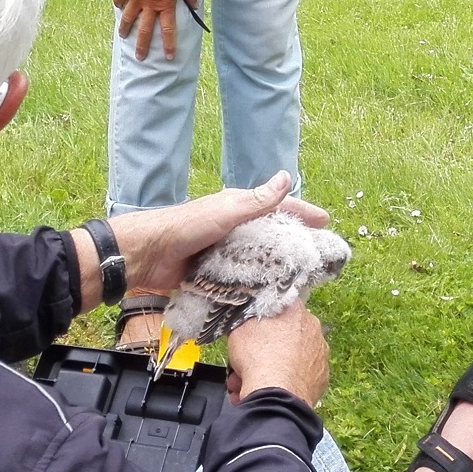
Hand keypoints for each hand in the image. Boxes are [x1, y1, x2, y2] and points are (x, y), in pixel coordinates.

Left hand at [71, 171, 331, 306]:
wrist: (147, 255)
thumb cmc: (186, 227)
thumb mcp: (226, 211)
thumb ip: (257, 200)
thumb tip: (287, 176)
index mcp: (238, 208)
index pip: (278, 207)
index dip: (302, 213)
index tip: (325, 222)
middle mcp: (234, 228)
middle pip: (271, 234)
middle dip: (294, 242)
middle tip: (319, 255)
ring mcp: (225, 252)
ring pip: (258, 258)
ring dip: (277, 266)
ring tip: (302, 279)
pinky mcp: (215, 273)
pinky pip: (242, 278)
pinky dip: (256, 284)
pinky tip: (271, 294)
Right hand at [114, 0, 199, 58]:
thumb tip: (195, 6)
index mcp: (165, 5)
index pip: (168, 30)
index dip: (169, 44)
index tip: (169, 56)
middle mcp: (149, 6)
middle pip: (144, 30)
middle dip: (142, 45)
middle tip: (140, 57)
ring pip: (128, 18)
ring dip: (124, 28)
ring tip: (122, 35)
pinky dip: (117, 3)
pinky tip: (117, 7)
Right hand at [225, 302, 328, 405]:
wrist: (276, 395)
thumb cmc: (260, 358)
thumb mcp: (240, 328)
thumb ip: (246, 320)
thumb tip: (246, 322)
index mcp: (296, 311)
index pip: (278, 310)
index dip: (259, 324)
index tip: (248, 336)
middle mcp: (313, 331)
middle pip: (282, 339)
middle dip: (261, 353)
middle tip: (244, 364)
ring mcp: (319, 356)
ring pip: (287, 361)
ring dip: (268, 372)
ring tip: (247, 384)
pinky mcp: (320, 380)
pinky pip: (296, 380)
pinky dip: (283, 386)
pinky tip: (263, 393)